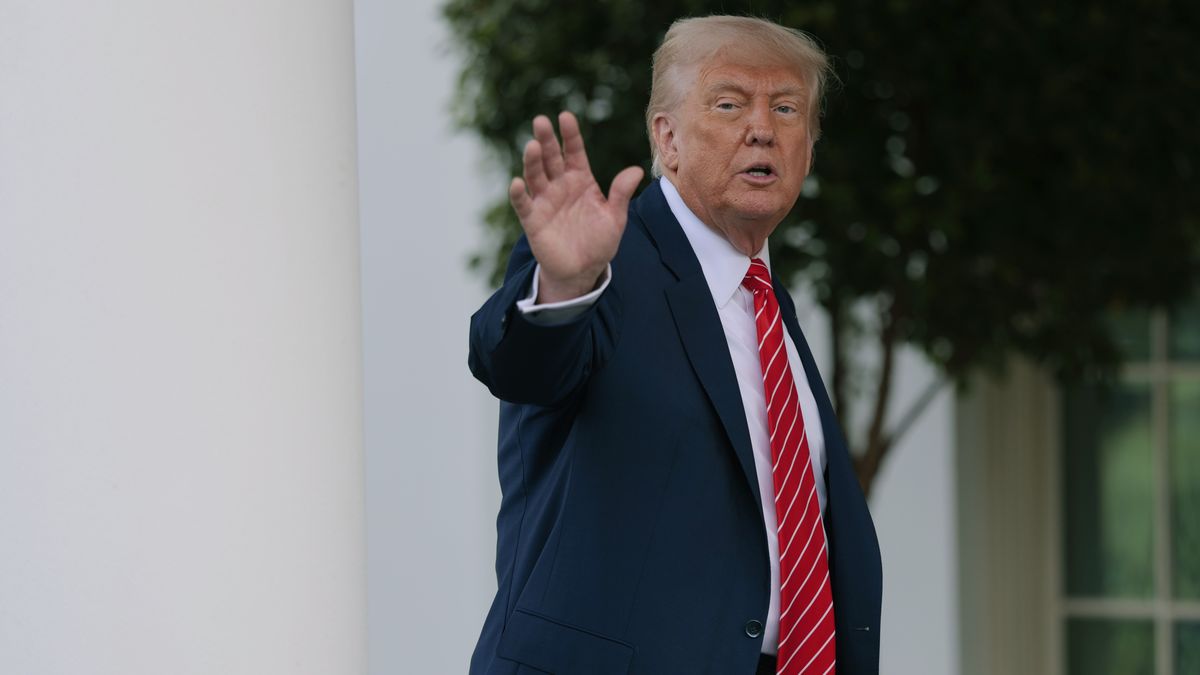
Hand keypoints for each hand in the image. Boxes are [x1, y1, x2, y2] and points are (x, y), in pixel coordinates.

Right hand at [509, 111, 643, 302]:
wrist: (583, 270)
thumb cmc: (599, 242)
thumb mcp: (615, 218)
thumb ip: (621, 194)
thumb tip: (636, 171)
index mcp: (580, 179)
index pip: (573, 151)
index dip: (570, 135)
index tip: (565, 117)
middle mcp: (560, 185)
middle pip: (551, 157)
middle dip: (546, 140)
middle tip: (541, 122)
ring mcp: (544, 200)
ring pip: (535, 175)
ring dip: (532, 161)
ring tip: (532, 146)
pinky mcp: (533, 219)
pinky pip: (523, 204)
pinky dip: (518, 194)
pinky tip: (517, 183)